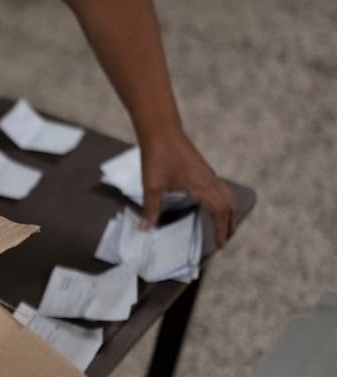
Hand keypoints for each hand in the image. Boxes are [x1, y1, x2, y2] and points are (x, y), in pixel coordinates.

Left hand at [140, 129, 236, 246]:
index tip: (220, 244)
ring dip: (227, 213)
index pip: (220, 212)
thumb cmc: (159, 156)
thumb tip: (147, 228)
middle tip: (223, 240)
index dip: (221, 229)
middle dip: (229, 224)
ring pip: (227, 196)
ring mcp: (208, 174)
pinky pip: (219, 190)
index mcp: (203, 187)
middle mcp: (210, 181)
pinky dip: (221, 202)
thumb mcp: (152, 186)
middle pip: (229, 205)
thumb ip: (151, 209)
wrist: (162, 131)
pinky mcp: (203, 170)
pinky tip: (210, 207)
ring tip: (222, 227)